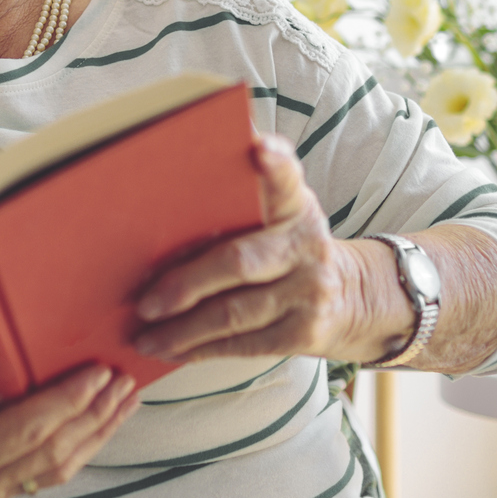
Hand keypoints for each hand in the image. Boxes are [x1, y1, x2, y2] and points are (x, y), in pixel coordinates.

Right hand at [0, 360, 139, 497]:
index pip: (30, 431)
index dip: (70, 401)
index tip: (100, 371)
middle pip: (52, 454)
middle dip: (95, 419)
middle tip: (127, 384)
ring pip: (52, 469)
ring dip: (93, 435)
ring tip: (124, 403)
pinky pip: (38, 471)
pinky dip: (71, 445)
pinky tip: (89, 423)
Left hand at [132, 134, 410, 364]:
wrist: (352, 297)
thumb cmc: (291, 246)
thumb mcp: (284, 213)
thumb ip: (248, 197)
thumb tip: (179, 183)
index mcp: (297, 206)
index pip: (286, 178)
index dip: (275, 163)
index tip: (258, 148)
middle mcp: (306, 246)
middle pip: (240, 261)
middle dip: (186, 284)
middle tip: (145, 301)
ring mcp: (308, 293)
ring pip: (233, 313)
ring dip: (182, 329)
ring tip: (145, 334)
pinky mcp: (302, 333)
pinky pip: (242, 344)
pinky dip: (200, 349)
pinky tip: (170, 349)